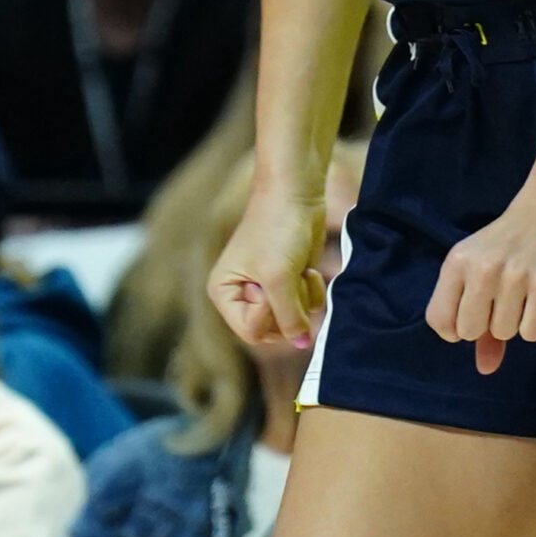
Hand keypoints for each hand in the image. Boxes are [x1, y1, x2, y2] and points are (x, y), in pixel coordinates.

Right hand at [209, 186, 328, 350]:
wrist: (296, 193)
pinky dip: (312, 288)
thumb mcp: (280, 278)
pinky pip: (307, 306)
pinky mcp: (290, 282)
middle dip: (289, 306)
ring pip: (294, 319)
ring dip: (302, 295)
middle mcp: (242, 295)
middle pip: (274, 330)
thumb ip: (290, 317)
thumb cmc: (278, 229)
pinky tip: (306, 267)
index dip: (268, 315)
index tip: (271, 285)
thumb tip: (303, 343)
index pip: (252, 332)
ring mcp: (267, 290)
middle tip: (287, 276)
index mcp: (224, 293)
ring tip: (296, 268)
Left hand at [427, 180, 535, 374]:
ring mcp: (514, 277)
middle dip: (488, 326)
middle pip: (470, 332)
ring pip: (505, 334)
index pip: (438, 320)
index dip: (456, 328)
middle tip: (504, 299)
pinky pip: (532, 332)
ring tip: (526, 291)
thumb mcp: (485, 268)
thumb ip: (479, 317)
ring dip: (517, 321)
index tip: (475, 315)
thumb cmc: (514, 239)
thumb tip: (484, 368)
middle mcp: (482, 269)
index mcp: (457, 262)